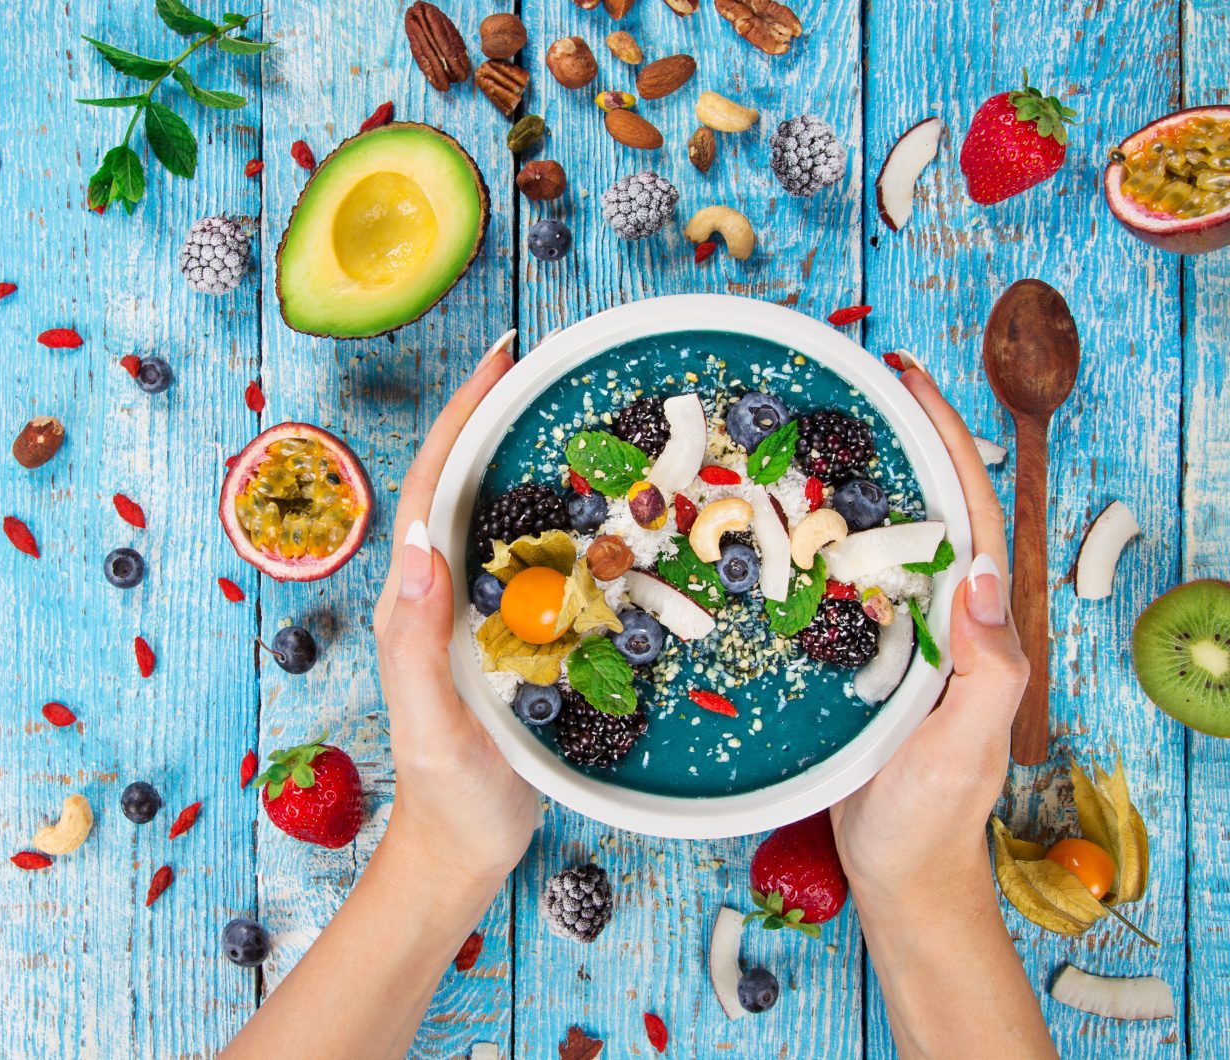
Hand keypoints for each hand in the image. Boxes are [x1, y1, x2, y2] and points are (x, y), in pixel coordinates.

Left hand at [372, 331, 540, 889]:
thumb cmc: (447, 791)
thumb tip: (414, 544)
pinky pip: (543, 559)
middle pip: (467, 482)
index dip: (461, 418)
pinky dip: (570, 518)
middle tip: (548, 360)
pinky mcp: (519, 632)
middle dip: (498, 415)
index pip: (434, 486)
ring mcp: (482, 608)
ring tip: (584, 408)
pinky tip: (612, 505)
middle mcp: (444, 589)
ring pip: (506, 513)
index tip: (501, 360)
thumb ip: (416, 641)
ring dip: (534, 455)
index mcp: (415, 597)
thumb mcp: (432, 723)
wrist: (466, 844)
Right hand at [830, 368, 1030, 910]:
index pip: (967, 510)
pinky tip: (763, 521)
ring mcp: (892, 631)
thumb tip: (977, 570)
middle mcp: (934, 613)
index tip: (910, 380)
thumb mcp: (965, 743)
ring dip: (844, 480)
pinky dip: (805, 541)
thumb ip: (987, 667)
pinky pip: (831, 584)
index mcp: (972, 621)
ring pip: (872, 538)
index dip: (945, 440)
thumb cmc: (932, 813)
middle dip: (892, 437)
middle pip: (920, 507)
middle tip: (843, 382)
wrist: (895, 867)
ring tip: (795, 428)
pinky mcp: (849, 655)